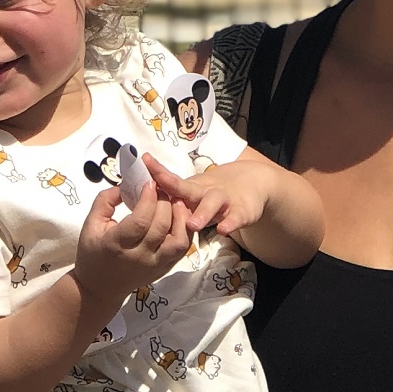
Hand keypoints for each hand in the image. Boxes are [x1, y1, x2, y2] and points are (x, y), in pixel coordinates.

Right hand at [71, 174, 189, 313]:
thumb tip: (126, 184)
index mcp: (117, 245)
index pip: (140, 221)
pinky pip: (183, 249)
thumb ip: (105, 201)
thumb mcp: (90, 225)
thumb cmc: (92, 253)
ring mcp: (155, 265)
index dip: (148, 199)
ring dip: (181, 217)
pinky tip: (179, 216)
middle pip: (161, 227)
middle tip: (162, 187)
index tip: (149, 182)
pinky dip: (186, 230)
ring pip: (179, 240)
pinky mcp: (165, 268)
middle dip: (165, 202)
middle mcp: (139, 257)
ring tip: (175, 200)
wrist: (99, 288)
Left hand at [147, 149, 273, 246]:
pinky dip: (230, 223)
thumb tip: (140, 201)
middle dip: (173, 188)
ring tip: (192, 224)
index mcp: (192, 189)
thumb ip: (174, 197)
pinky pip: (236, 218)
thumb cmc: (213, 195)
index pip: (172, 181)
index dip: (158, 173)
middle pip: (188, 190)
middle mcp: (206, 192)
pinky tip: (224, 230)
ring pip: (212, 204)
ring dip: (203, 213)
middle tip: (157, 192)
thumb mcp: (194, 193)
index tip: (145, 161)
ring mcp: (225, 201)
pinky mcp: (242, 211)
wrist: (252, 184)